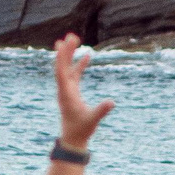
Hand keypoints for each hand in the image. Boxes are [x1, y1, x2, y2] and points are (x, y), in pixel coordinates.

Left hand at [53, 34, 115, 149]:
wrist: (73, 139)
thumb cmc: (81, 130)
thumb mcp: (92, 120)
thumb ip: (101, 110)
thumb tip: (112, 102)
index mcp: (66, 94)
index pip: (62, 71)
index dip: (62, 57)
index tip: (64, 43)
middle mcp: (64, 89)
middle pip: (62, 66)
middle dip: (66, 51)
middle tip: (71, 35)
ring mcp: (67, 90)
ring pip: (67, 68)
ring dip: (70, 55)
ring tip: (74, 39)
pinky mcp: (72, 92)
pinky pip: (74, 74)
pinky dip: (79, 65)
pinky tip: (87, 56)